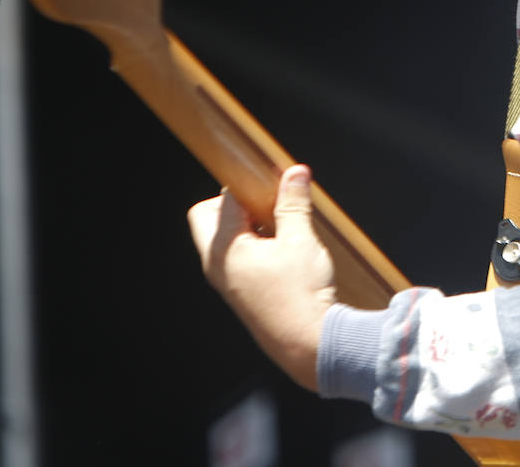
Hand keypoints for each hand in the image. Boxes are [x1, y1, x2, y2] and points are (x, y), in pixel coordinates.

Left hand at [186, 164, 335, 390]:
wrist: (310, 346)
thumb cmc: (301, 296)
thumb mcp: (301, 240)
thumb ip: (294, 203)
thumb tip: (294, 173)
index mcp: (224, 249)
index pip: (225, 200)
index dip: (249, 186)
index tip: (272, 182)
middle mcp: (217, 266)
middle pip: (208, 218)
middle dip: (237, 206)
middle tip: (269, 206)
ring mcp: (226, 283)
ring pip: (223, 239)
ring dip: (248, 227)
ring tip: (281, 229)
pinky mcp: (240, 294)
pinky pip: (235, 259)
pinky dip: (253, 247)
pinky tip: (283, 252)